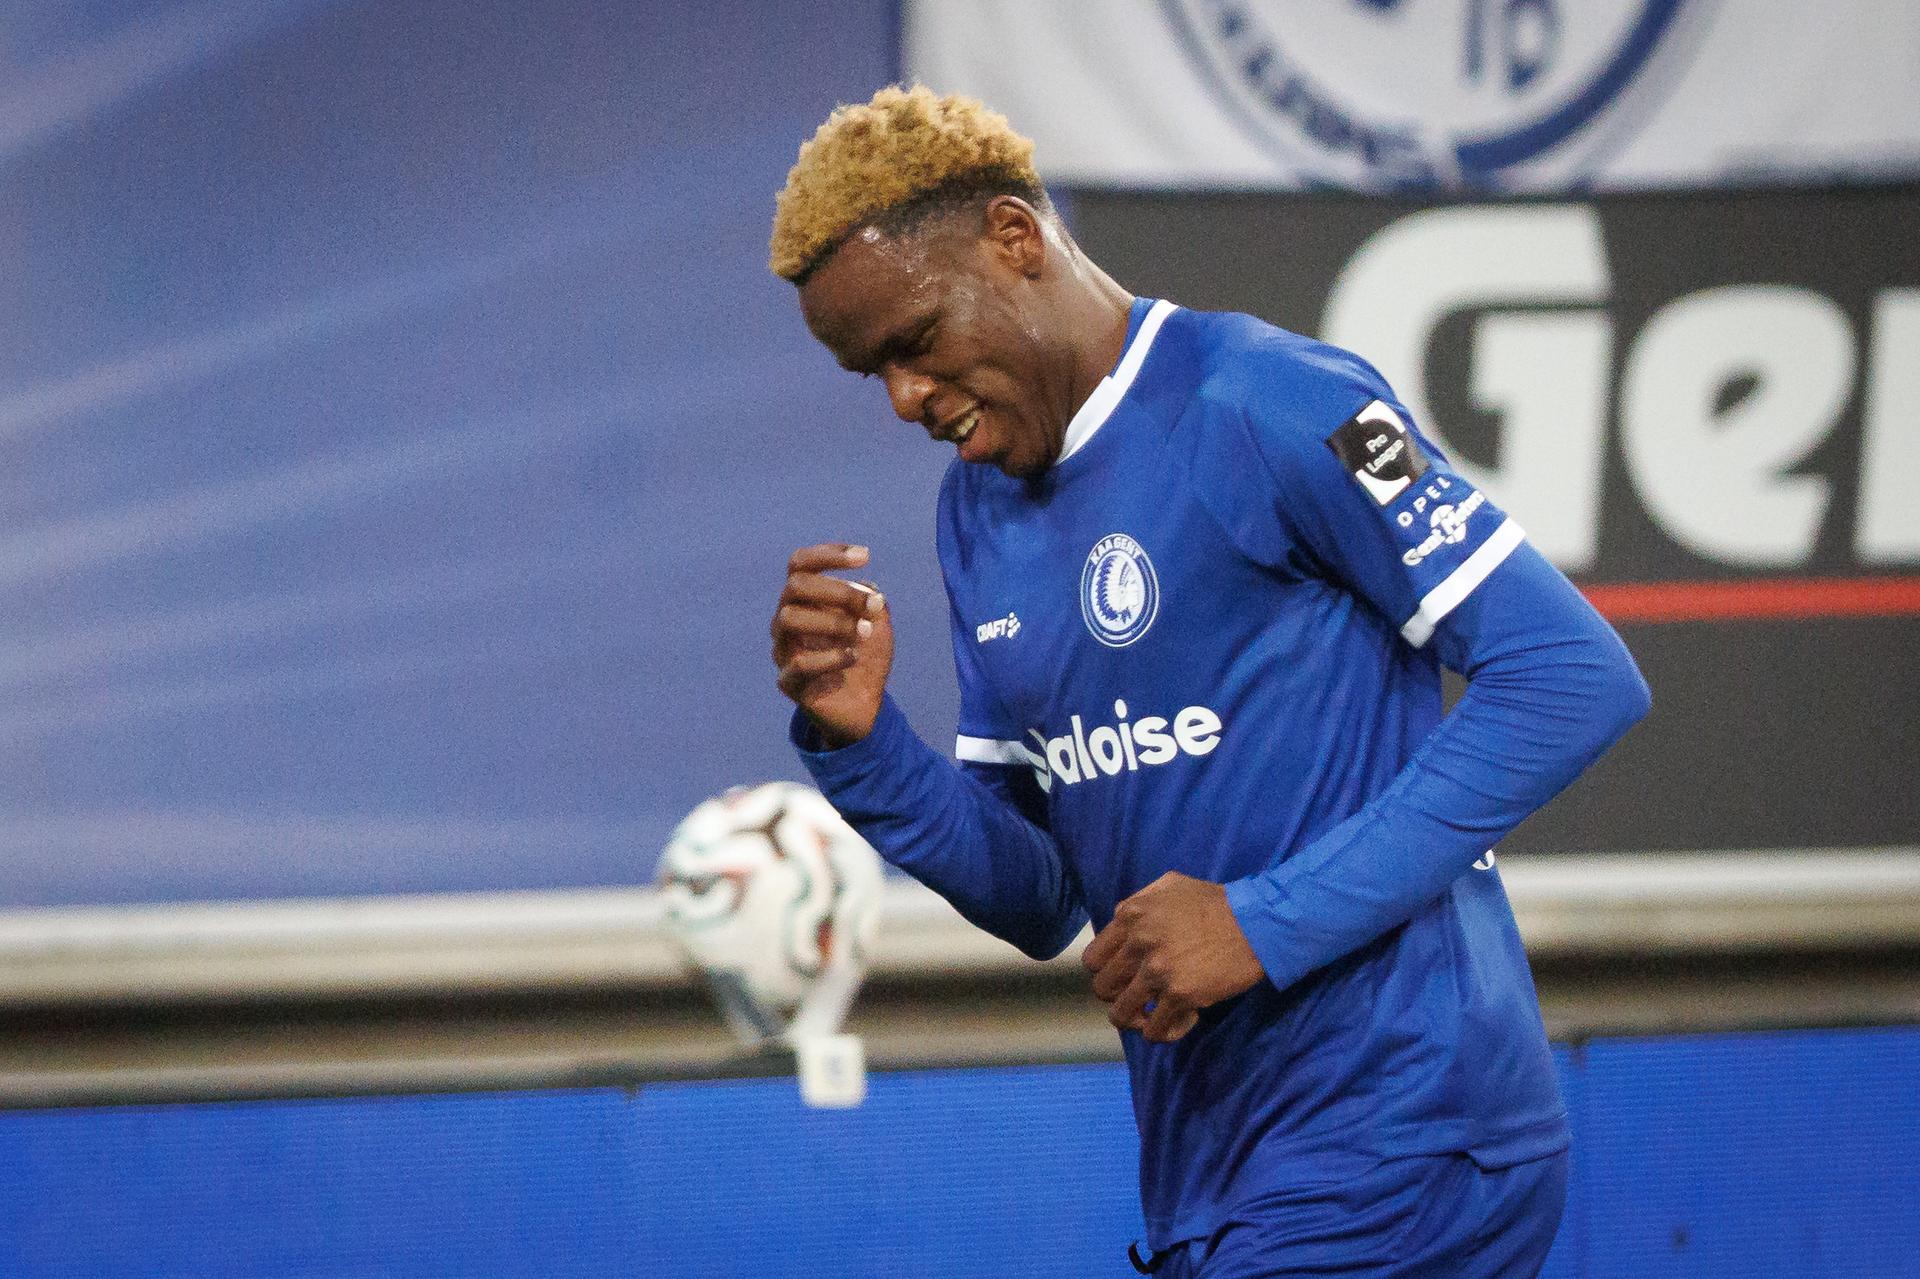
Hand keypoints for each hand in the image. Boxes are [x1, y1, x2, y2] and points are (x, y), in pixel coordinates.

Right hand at [772, 543, 892, 747]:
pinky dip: (830, 657)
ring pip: (789, 619)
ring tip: (864, 632)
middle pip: (795, 586)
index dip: (827, 554)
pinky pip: (798, 664)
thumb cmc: (865, 655)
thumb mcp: (878, 624)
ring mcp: (784, 650)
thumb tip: (868, 588)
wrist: (864, 706)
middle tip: (871, 604)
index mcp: (804, 600)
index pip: (800, 564)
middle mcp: (787, 619)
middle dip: (837, 590)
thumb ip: (873, 602)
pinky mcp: (788, 682)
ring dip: (832, 621)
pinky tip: (853, 657)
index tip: (865, 556)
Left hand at [1083, 872, 1265, 1042]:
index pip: (1093, 959)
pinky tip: (1178, 1022)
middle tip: (1137, 999)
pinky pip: (1154, 1029)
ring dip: (1134, 1021)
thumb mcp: (1171, 885)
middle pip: (1102, 988)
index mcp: (1131, 915)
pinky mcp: (1179, 995)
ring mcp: (1157, 971)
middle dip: (1117, 998)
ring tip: (1150, 1019)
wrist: (1256, 923)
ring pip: (1121, 1014)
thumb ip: (1140, 900)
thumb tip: (1121, 918)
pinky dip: (1162, 1032)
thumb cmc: (1216, 902)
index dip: (1105, 973)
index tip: (1122, 978)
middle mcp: (1137, 943)